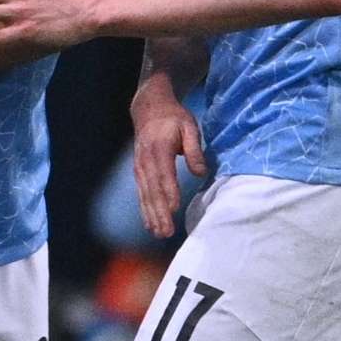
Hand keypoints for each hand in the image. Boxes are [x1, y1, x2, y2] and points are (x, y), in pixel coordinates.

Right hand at [130, 83, 207, 237]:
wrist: (148, 108)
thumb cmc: (173, 118)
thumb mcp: (189, 126)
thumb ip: (194, 150)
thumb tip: (201, 173)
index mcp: (160, 148)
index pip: (165, 174)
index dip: (169, 192)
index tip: (174, 208)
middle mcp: (146, 160)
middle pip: (152, 190)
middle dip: (159, 212)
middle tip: (166, 232)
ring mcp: (140, 167)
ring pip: (145, 195)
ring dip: (151, 215)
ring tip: (158, 233)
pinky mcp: (139, 172)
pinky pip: (141, 193)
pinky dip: (145, 210)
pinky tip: (150, 224)